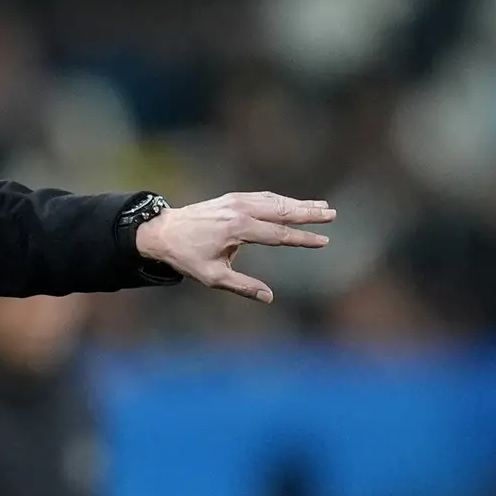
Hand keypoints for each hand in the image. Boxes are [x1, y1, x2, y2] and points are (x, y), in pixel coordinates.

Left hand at [136, 191, 334, 302]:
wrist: (163, 231)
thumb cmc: (187, 257)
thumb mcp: (213, 277)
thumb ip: (242, 286)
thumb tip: (269, 298)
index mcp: (238, 229)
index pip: (279, 234)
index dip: (303, 239)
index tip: (324, 241)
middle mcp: (240, 210)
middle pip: (282, 210)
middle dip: (308, 213)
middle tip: (332, 214)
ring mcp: (236, 201)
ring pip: (275, 201)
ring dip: (299, 203)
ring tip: (322, 207)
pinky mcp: (232, 198)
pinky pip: (262, 197)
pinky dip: (281, 200)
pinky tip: (293, 204)